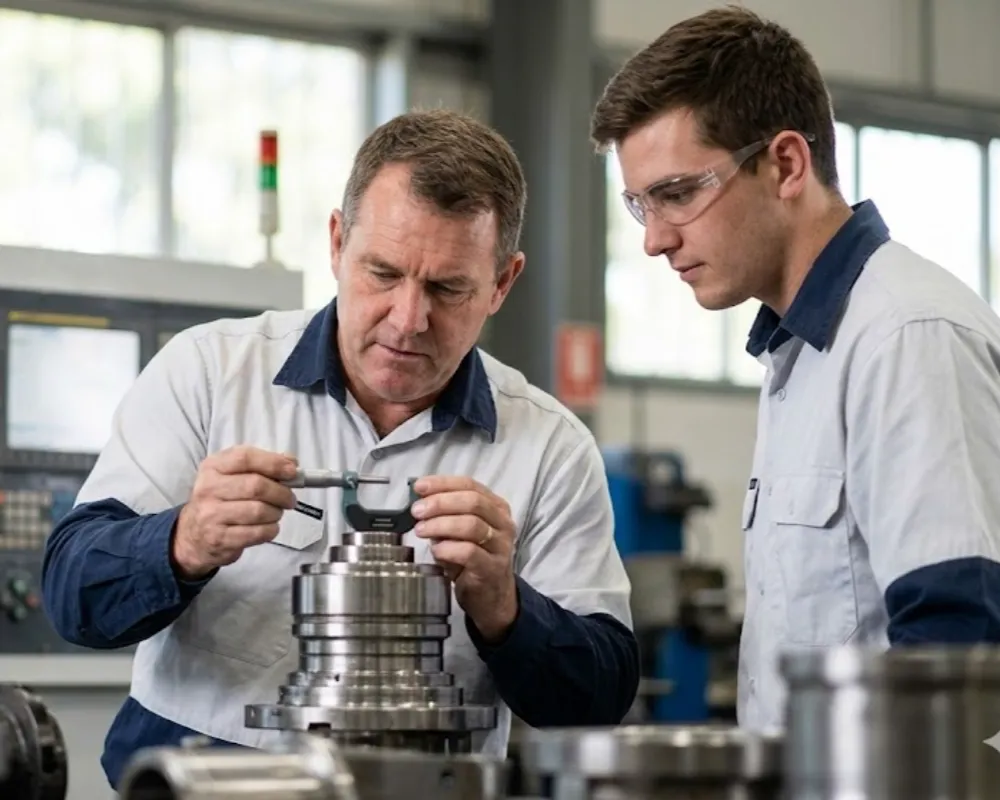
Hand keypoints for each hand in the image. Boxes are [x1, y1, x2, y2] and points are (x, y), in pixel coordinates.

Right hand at [172, 446, 299, 579]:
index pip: (245, 458)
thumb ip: (261, 464)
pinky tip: (268, 526)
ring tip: (276, 512)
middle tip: (289, 498)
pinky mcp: (220, 538)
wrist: (193, 534)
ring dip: (276, 512)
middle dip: (281, 492)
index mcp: (213, 467)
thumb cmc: (220, 499)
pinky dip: (271, 529)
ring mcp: (211, 515)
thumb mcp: (232, 474)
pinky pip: (257, 533)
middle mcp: (208, 489)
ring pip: (259, 511)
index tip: (292, 471)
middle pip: (256, 486)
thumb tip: (291, 462)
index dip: (273, 463)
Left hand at [412, 476, 517, 642]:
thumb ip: (444, 516)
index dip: (443, 483)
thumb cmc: (473, 561)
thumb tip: (419, 502)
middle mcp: (503, 524)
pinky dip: (448, 548)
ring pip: (472, 525)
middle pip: (473, 502)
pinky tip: (436, 550)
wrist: (492, 597)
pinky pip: (469, 552)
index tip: (419, 487)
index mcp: (496, 508)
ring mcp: (500, 546)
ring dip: (441, 524)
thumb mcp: (458, 533)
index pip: (470, 485)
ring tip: (421, 530)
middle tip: (417, 511)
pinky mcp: (493, 568)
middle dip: (440, 503)